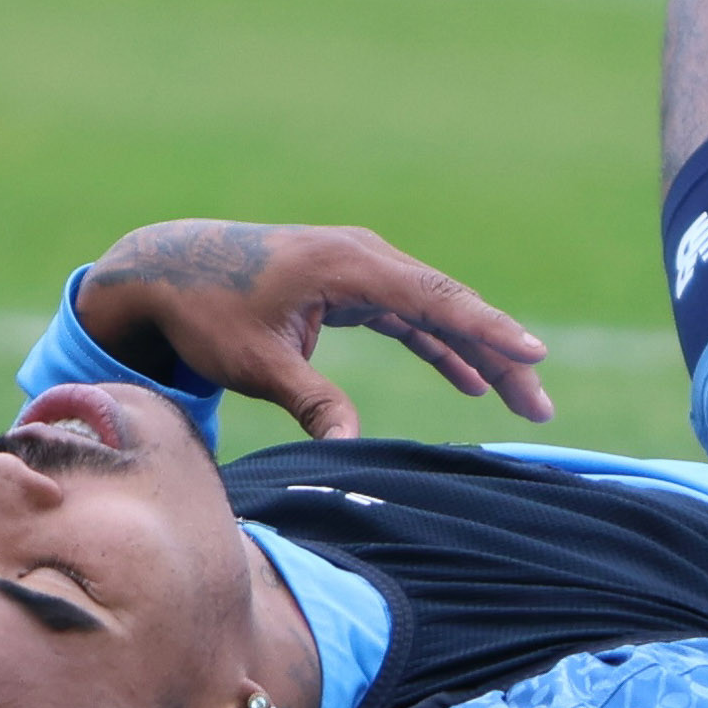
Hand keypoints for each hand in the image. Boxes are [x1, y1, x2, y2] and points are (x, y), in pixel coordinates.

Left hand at [76, 219, 553, 436]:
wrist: (167, 271)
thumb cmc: (207, 314)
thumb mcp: (257, 364)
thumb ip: (311, 402)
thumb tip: (351, 448)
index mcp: (346, 266)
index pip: (434, 299)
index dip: (487, 329)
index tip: (533, 354)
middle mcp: (363, 258)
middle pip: (449, 306)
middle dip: (500, 354)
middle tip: (539, 405)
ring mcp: (360, 270)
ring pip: (436, 312)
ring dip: (478, 354)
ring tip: (522, 400)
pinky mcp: (352, 287)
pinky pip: (410, 316)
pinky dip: (441, 346)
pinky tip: (472, 380)